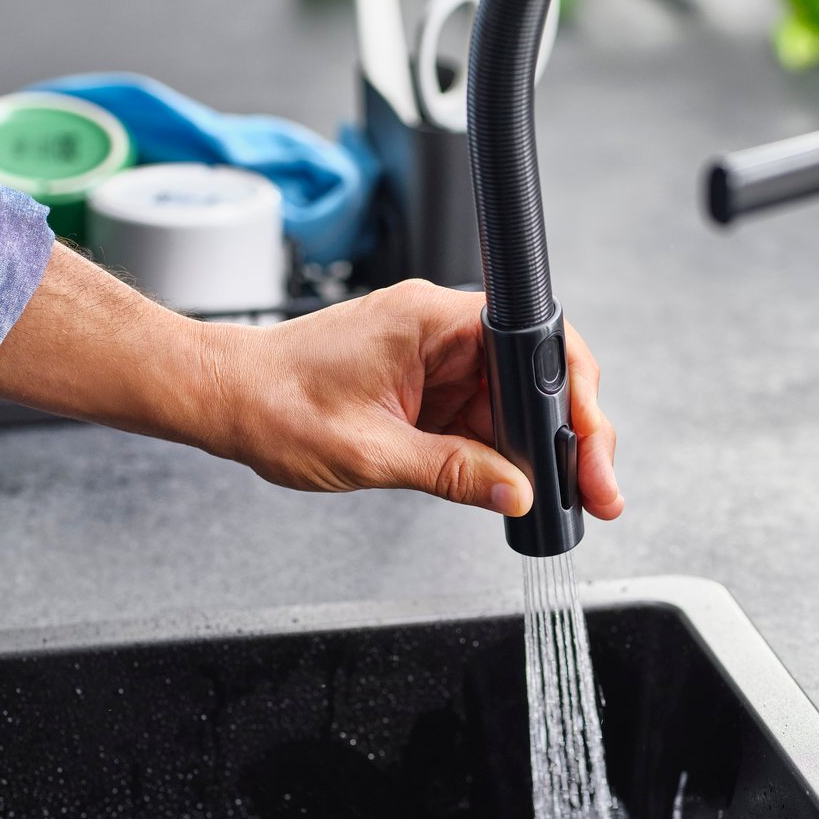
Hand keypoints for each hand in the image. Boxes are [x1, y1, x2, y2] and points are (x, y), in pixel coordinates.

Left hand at [207, 280, 622, 519]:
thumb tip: (518, 493)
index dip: (576, 399)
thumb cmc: (274, 404)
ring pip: (515, 402)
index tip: (591, 451)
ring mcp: (439, 358)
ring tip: (562, 497)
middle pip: (537, 376)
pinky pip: (483, 416)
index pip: (535, 346)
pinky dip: (502, 452)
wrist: (223, 399)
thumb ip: (453, 472)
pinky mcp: (430, 385)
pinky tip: (514, 484)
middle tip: (595, 491)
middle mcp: (444, 330)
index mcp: (434, 321)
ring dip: (538, 449)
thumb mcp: (370, 452)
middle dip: (572, 435)